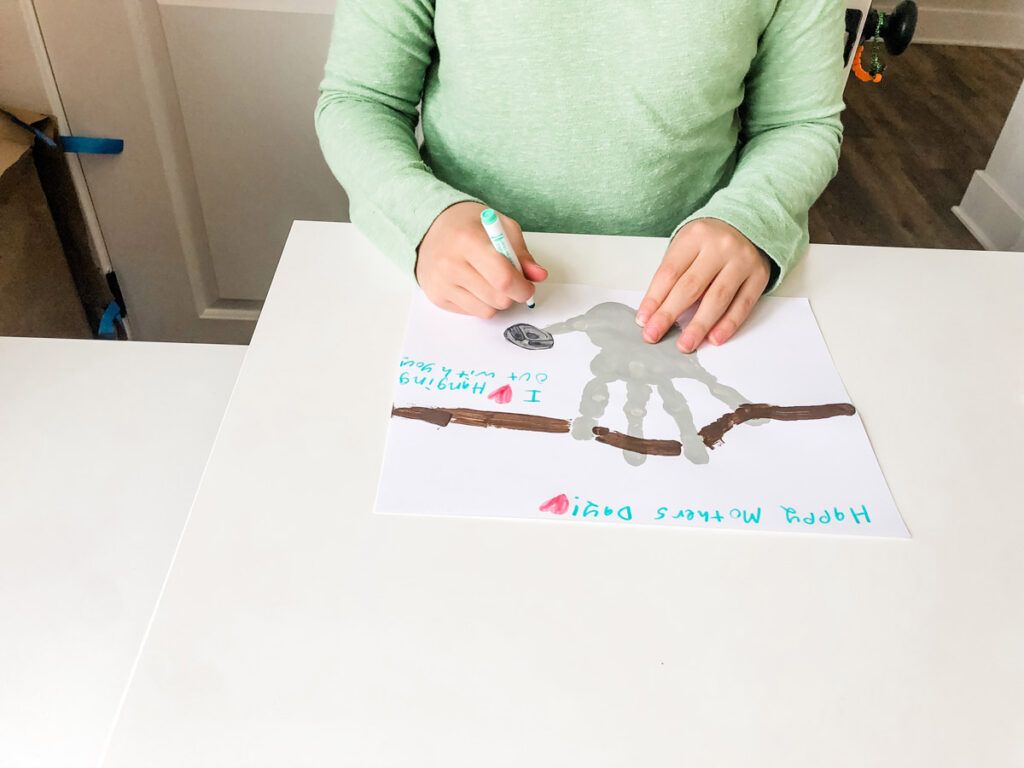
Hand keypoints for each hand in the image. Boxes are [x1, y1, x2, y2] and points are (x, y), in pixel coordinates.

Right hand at [416, 202, 546, 317]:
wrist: (430, 228)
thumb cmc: (468, 225)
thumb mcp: (501, 227)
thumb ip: (521, 253)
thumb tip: (538, 275)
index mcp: (468, 240)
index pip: (503, 278)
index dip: (523, 287)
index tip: (528, 286)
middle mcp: (450, 264)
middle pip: (498, 299)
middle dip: (512, 295)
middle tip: (510, 282)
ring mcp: (441, 283)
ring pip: (487, 311)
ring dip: (496, 300)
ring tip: (489, 281)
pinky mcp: (437, 297)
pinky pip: (472, 313)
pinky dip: (480, 303)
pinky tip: (474, 285)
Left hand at [635, 219, 771, 351]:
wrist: (748, 225)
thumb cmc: (709, 241)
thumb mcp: (687, 246)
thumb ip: (674, 274)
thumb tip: (656, 312)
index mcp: (695, 236)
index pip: (670, 272)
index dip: (654, 299)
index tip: (643, 320)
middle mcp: (719, 247)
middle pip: (690, 286)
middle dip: (669, 314)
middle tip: (654, 335)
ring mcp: (741, 261)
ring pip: (717, 298)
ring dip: (699, 325)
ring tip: (685, 344)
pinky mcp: (759, 275)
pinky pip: (742, 304)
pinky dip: (728, 324)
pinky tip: (714, 338)